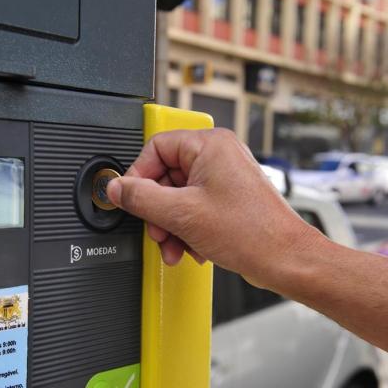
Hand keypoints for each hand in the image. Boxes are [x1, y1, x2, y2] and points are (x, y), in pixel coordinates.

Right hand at [107, 129, 316, 287]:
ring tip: (175, 246)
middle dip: (158, 211)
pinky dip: (186, 228)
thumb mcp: (182, 214)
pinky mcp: (227, 197)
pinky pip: (194, 207)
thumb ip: (142, 198)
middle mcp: (218, 155)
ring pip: (178, 196)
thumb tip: (118, 189)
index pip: (155, 148)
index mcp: (209, 145)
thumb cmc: (252, 232)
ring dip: (171, 225)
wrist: (285, 259)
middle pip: (166, 176)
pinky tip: (191, 247)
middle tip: (157, 231)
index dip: (138, 176)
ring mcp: (223, 177)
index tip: (130, 198)